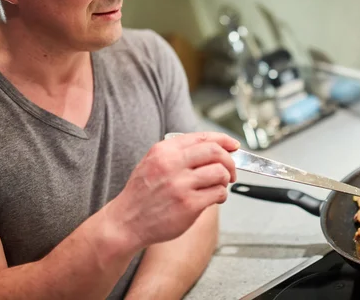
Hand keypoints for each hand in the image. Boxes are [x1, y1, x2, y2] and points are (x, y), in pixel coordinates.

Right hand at [105, 132, 239, 250]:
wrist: (126, 222)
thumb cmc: (141, 194)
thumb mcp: (153, 163)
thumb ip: (178, 153)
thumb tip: (213, 149)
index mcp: (164, 151)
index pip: (203, 137)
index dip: (224, 140)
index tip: (233, 145)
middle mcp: (172, 164)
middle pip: (216, 152)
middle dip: (230, 160)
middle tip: (231, 170)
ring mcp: (181, 185)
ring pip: (220, 173)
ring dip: (226, 179)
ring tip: (220, 186)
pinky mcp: (189, 204)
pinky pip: (218, 193)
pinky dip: (222, 195)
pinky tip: (215, 198)